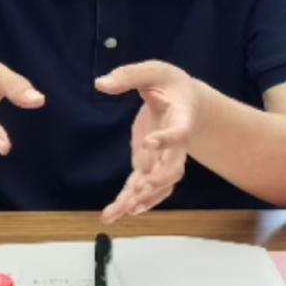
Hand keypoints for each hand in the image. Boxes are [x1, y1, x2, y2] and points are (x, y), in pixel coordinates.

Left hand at [95, 61, 197, 223]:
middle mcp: (177, 145)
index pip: (179, 132)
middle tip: (139, 187)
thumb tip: (100, 84)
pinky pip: (145, 188)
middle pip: (174, 168)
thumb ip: (128, 75)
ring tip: (120, 210)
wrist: (186, 100)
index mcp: (181, 118)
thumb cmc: (169, 83)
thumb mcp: (153, 71)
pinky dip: (133, 202)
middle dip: (158, 180)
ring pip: (159, 185)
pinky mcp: (150, 165)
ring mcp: (164, 158)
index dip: (166, 139)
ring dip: (142, 199)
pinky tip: (117, 213)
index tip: (148, 142)